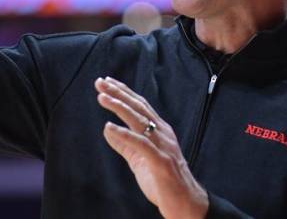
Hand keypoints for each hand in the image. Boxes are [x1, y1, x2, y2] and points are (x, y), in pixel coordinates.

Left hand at [95, 77, 208, 218]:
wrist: (186, 204)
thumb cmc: (164, 181)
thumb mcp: (139, 160)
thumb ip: (125, 144)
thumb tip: (107, 128)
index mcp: (159, 131)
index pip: (140, 106)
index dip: (123, 92)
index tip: (106, 82)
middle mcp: (162, 134)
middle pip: (139, 108)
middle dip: (119, 93)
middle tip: (100, 82)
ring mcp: (163, 147)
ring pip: (140, 121)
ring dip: (120, 107)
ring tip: (102, 98)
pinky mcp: (161, 162)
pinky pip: (141, 145)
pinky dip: (125, 134)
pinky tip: (110, 127)